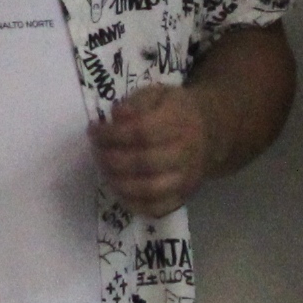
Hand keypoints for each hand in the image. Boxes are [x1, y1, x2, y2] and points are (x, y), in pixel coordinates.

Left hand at [91, 81, 212, 218]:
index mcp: (179, 121)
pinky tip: (118, 188)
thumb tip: (116, 114)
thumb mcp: (157, 93)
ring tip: (104, 170)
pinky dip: (133, 203)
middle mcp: (186, 152)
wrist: (209, 132)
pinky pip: (157, 209)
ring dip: (118, 182)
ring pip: (150, 190)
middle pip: (144, 163)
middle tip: (96, 151)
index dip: (112, 134)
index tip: (93, 130)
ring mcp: (186, 178)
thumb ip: (136, 101)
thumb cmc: (174, 110)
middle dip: (112, 159)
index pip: (142, 131)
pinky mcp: (183, 197)